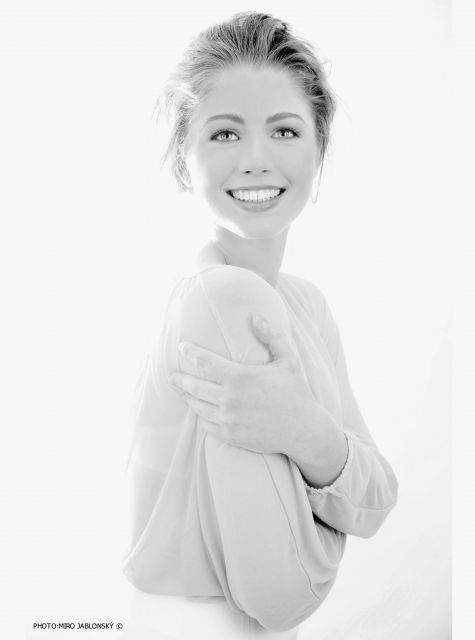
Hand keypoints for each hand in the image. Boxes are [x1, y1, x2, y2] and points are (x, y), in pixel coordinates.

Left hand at [168, 314, 321, 456]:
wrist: (303, 429)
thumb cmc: (296, 392)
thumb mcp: (288, 359)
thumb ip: (271, 336)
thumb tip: (255, 317)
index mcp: (239, 377)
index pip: (205, 361)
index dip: (190, 352)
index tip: (181, 347)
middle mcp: (229, 398)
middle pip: (194, 386)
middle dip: (180, 380)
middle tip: (171, 376)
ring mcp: (228, 419)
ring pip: (198, 407)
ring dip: (187, 397)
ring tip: (182, 392)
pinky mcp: (230, 436)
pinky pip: (207, 424)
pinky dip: (201, 416)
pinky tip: (200, 411)